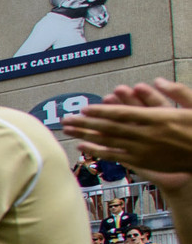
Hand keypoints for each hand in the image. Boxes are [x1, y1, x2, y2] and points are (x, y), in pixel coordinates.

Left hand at [64, 84, 191, 184]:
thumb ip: (177, 92)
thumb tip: (157, 81)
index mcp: (159, 119)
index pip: (124, 114)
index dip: (102, 111)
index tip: (85, 108)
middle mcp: (148, 136)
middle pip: (110, 128)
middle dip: (86, 123)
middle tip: (66, 119)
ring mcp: (144, 151)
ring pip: (109, 142)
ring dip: (86, 135)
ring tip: (68, 130)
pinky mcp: (143, 162)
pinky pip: (116, 156)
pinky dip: (98, 151)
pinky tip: (83, 146)